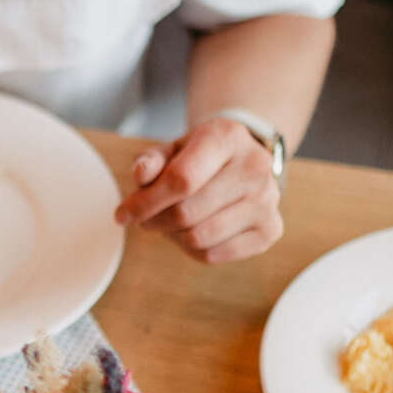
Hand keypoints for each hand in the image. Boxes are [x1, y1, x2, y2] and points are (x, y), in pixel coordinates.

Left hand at [114, 117, 281, 264]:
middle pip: (186, 213)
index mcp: (227, 137)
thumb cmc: (196, 158)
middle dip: (154, 221)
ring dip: (173, 236)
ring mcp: (268, 200)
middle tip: (146, 218)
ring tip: (171, 223)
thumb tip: (141, 175)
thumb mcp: (171, 150)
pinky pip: (214, 255)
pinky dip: (192, 251)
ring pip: (198, 238)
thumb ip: (150, 161)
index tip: (122, 215)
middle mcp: (255, 166)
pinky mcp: (271, 230)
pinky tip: (192, 232)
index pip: (180, 180)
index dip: (144, 203)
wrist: (241, 163)